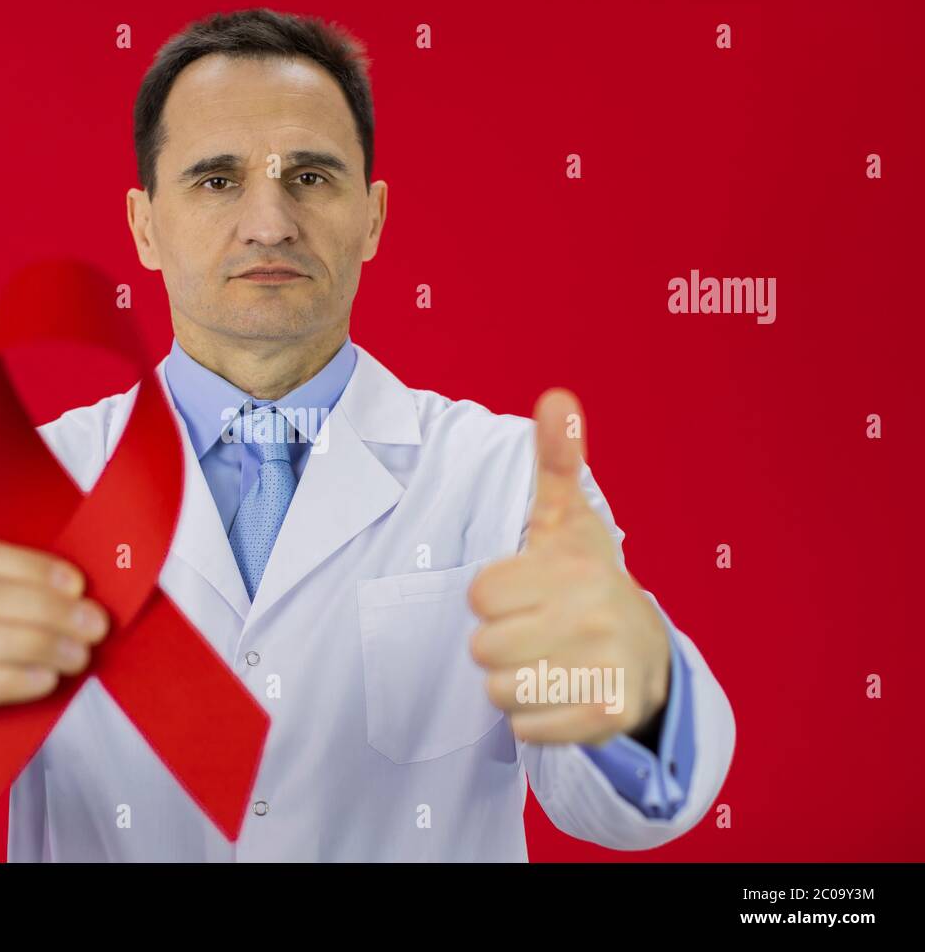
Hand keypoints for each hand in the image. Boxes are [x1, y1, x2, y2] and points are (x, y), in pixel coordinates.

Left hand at [467, 389, 670, 745]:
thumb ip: (556, 462)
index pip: (479, 594)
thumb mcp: (567, 521)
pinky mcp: (603, 718)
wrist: (647, 654)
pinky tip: (558, 694)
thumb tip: (556, 397)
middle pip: (482, 648)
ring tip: (545, 662)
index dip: (493, 597)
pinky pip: (524, 729)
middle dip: (499, 643)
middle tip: (535, 631)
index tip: (524, 591)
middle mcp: (592, 617)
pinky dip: (532, 719)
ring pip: (498, 691)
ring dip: (511, 683)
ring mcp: (602, 670)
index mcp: (573, 568)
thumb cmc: (586, 580)